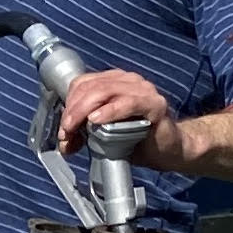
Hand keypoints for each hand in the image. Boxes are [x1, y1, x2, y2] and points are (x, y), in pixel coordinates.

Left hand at [55, 67, 181, 168]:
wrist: (169, 151)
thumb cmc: (137, 139)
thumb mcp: (102, 135)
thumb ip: (83, 133)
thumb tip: (65, 143)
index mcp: (113, 82)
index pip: (81, 84)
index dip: (68, 105)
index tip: (63, 129)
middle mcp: (128, 80)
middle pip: (89, 87)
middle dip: (73, 111)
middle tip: (66, 132)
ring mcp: (143, 90)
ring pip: (104, 91)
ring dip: (84, 111)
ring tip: (76, 129)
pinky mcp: (155, 104)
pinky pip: (129, 103)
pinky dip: (110, 111)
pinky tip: (97, 120)